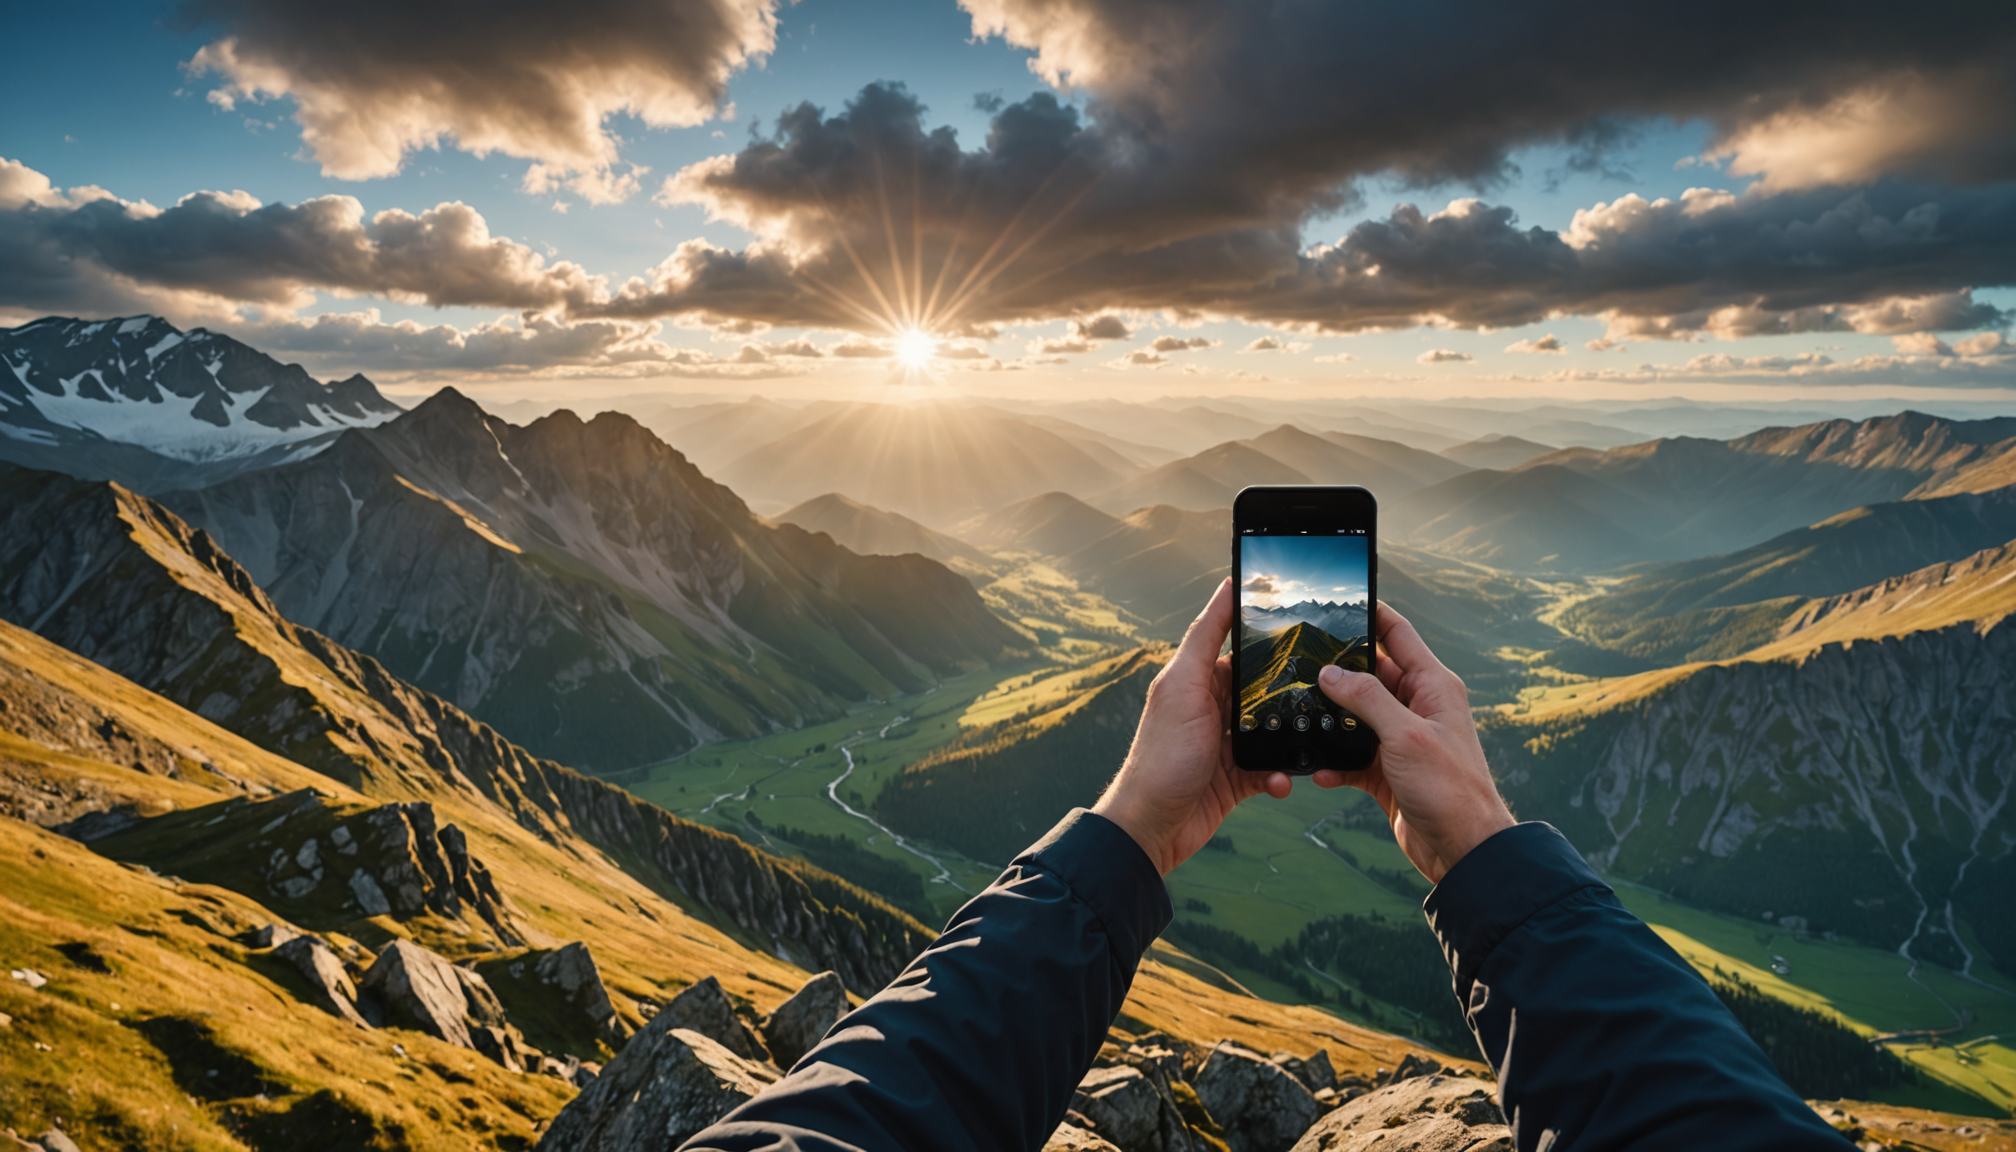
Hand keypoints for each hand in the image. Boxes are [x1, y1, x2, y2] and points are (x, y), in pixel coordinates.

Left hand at [1093, 578, 1290, 874]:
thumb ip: (1205, 638)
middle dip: (1290, 692)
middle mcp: (1213, 707)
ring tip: (1302, 743)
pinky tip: (1279, 781)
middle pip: (1264, 688)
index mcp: (1199, 680)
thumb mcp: (1183, 687)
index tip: (1303, 619)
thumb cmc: (1160, 757)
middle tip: (1322, 691)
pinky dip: (1279, 774)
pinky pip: (1271, 768)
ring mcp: (1226, 743)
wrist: (1152, 828)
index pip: (1237, 644)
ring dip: (1289, 739)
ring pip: (1274, 729)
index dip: (1267, 632)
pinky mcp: (1237, 776)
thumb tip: (1226, 586)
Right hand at [1313, 601, 1514, 883]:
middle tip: (1301, 665)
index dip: (1372, 613)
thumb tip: (1330, 673)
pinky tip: (1321, 770)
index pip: (1398, 634)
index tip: (1341, 599)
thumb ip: (1367, 699)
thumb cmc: (1450, 788)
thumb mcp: (1405, 735)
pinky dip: (1336, 762)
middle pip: (1370, 674)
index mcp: (1433, 686)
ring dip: (1333, 720)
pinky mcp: (1388, 771)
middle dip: (1337, 672)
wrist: (1463, 850)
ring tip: (1304, 717)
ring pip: (1357, 715)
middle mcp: (1418, 707)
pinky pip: (1353, 756)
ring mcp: (1402, 739)